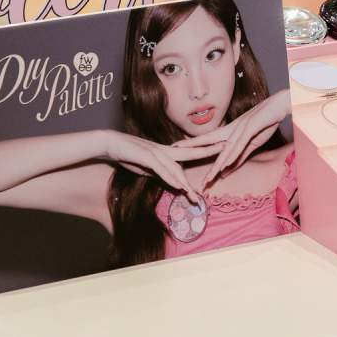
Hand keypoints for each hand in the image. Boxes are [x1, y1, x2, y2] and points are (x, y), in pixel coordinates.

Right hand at [101, 131, 219, 204]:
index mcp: (168, 152)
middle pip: (192, 151)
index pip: (192, 152)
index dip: (208, 150)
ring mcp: (156, 152)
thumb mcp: (148, 168)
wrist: (110, 143)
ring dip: (187, 181)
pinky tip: (179, 186)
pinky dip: (170, 178)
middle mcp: (165, 150)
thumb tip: (174, 184)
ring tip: (197, 193)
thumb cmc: (129, 155)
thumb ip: (162, 174)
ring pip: (176, 167)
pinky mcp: (145, 156)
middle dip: (210, 151)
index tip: (223, 150)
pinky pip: (161, 169)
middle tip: (227, 149)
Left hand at [173, 90, 289, 185]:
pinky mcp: (251, 126)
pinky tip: (226, 163)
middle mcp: (231, 129)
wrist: (280, 105)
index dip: (192, 145)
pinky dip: (233, 154)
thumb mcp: (252, 144)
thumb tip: (225, 172)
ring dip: (217, 164)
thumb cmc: (266, 122)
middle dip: (192, 148)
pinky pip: (240, 144)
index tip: (178, 149)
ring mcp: (241, 127)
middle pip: (209, 141)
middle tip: (175, 152)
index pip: (207, 141)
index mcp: (229, 132)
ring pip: (225, 149)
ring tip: (208, 177)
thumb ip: (239, 158)